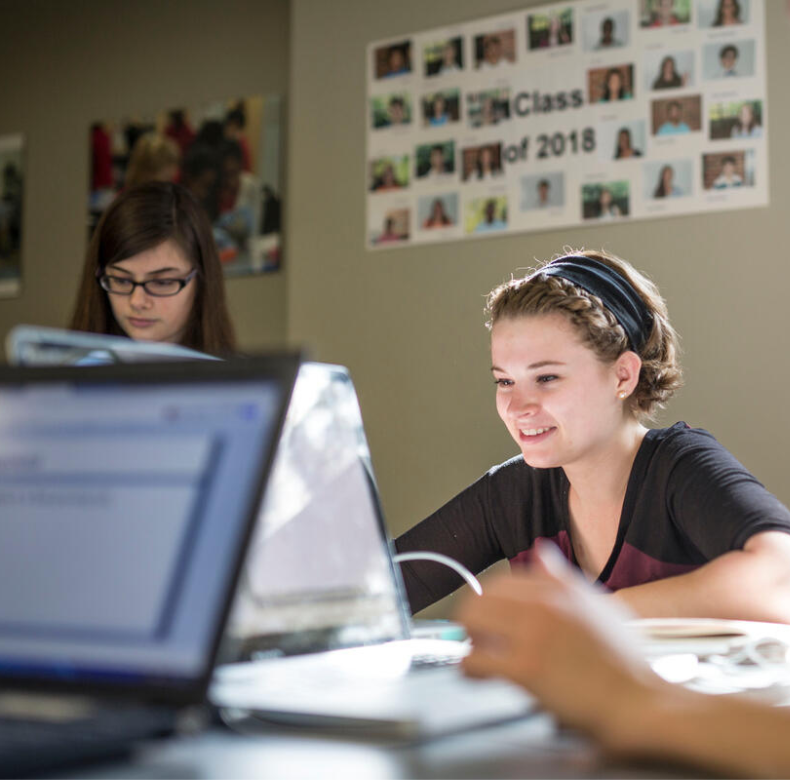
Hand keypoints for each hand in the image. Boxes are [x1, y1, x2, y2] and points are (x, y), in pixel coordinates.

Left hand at [456, 542, 660, 745]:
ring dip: (469, 639)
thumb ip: (563, 578)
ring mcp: (535, 634)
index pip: (501, 581)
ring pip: (471, 621)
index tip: (488, 618)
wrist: (640, 702)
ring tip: (478, 655)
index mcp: (560, 587)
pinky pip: (476, 659)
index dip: (488, 601)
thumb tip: (541, 550)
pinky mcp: (527, 668)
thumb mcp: (597, 606)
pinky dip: (469, 668)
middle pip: (480, 596)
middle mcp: (545, 603)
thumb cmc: (623, 661)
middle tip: (476, 636)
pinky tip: (478, 675)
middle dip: (471, 617)